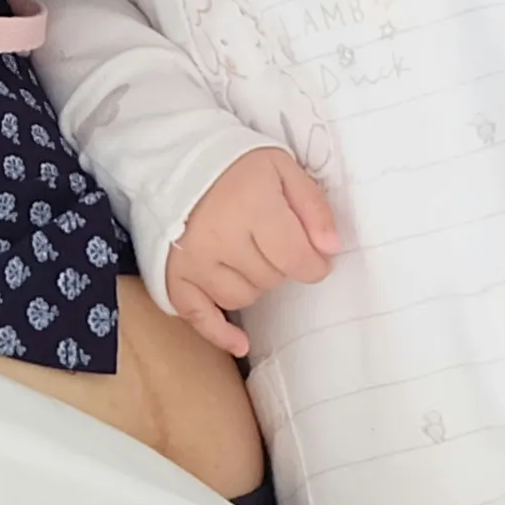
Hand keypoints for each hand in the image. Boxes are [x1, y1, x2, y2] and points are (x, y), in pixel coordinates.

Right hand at [160, 147, 343, 359]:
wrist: (174, 160)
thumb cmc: (234, 165)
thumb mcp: (283, 168)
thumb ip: (313, 206)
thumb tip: (331, 249)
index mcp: (251, 206)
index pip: (297, 258)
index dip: (315, 263)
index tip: (316, 256)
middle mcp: (220, 237)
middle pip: (271, 279)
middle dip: (280, 265)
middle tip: (271, 241)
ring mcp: (193, 260)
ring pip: (241, 297)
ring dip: (252, 283)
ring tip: (245, 256)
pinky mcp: (173, 275)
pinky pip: (198, 316)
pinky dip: (219, 333)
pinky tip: (240, 343)